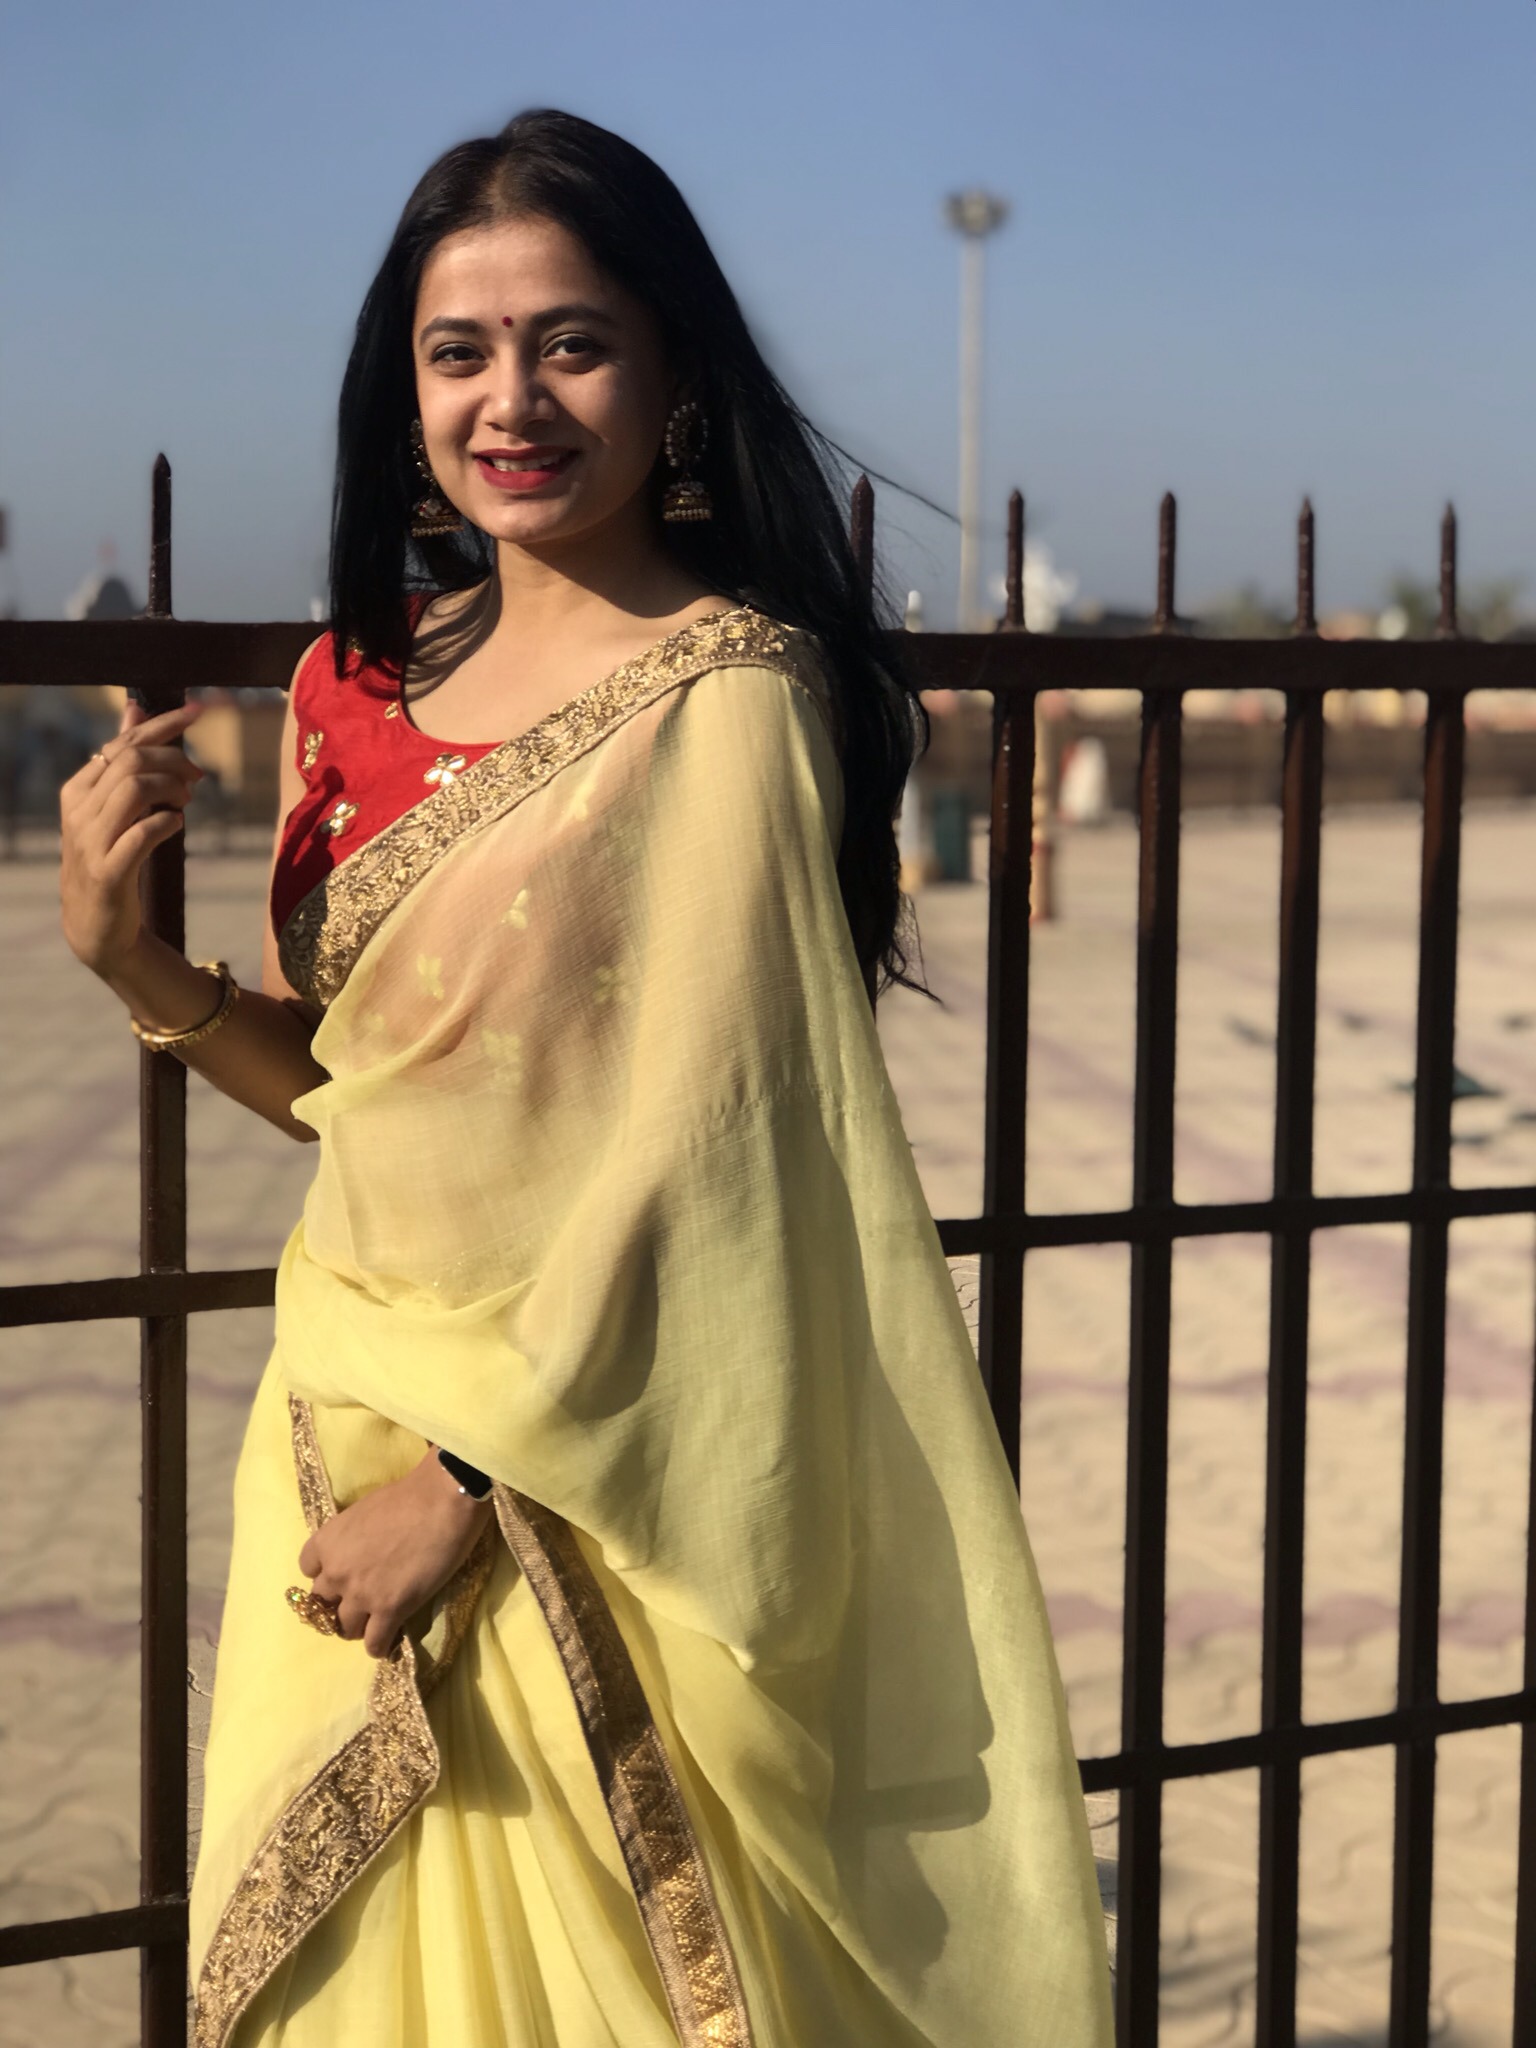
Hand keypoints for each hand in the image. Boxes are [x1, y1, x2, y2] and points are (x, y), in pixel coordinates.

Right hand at [60, 699, 204, 974]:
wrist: (95, 927)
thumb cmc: (111, 860)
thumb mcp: (112, 808)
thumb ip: (122, 761)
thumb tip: (136, 710)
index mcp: (78, 791)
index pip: (121, 744)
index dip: (163, 724)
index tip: (199, 710)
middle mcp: (78, 812)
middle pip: (130, 762)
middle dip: (174, 761)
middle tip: (197, 778)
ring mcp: (90, 842)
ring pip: (134, 789)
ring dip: (172, 789)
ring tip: (187, 802)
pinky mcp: (108, 873)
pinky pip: (141, 834)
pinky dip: (167, 823)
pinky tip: (178, 824)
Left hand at [297, 1453, 493, 1658]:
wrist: (443, 1500)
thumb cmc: (410, 1496)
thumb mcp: (365, 1511)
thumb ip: (353, 1537)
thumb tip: (364, 1550)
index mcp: (327, 1541)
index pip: (307, 1568)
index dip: (327, 1572)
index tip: (344, 1573)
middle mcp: (337, 1571)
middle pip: (323, 1603)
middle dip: (340, 1602)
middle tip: (362, 1600)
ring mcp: (361, 1594)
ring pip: (345, 1628)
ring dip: (359, 1626)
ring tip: (377, 1623)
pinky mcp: (390, 1611)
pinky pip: (374, 1643)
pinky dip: (380, 1645)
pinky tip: (390, 1638)